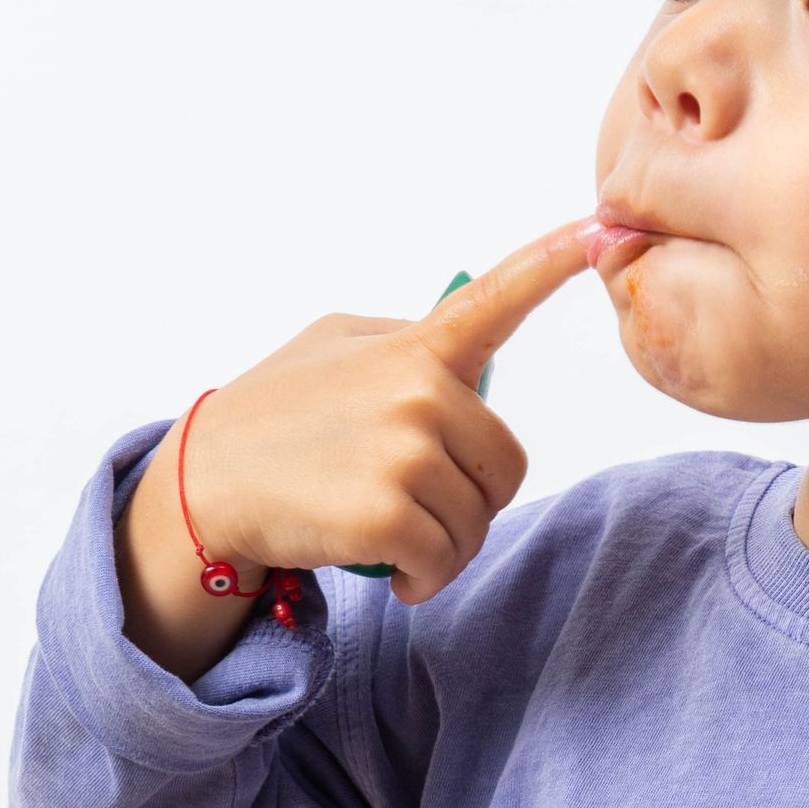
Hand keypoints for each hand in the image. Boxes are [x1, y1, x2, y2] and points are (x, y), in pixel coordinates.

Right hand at [176, 218, 597, 602]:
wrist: (206, 483)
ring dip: (445, 547)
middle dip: (470, 499)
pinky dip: (424, 580)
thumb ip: (406, 344)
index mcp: (416, 347)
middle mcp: (420, 390)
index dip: (554, 262)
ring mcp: (405, 451)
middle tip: (417, 509)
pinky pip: (443, 561)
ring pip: (477, 521)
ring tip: (393, 536)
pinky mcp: (388, 514)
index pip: (497, 298)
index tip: (602, 227)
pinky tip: (393, 573)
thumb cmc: (274, 416)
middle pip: (504, 465)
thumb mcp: (335, 348)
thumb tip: (467, 336)